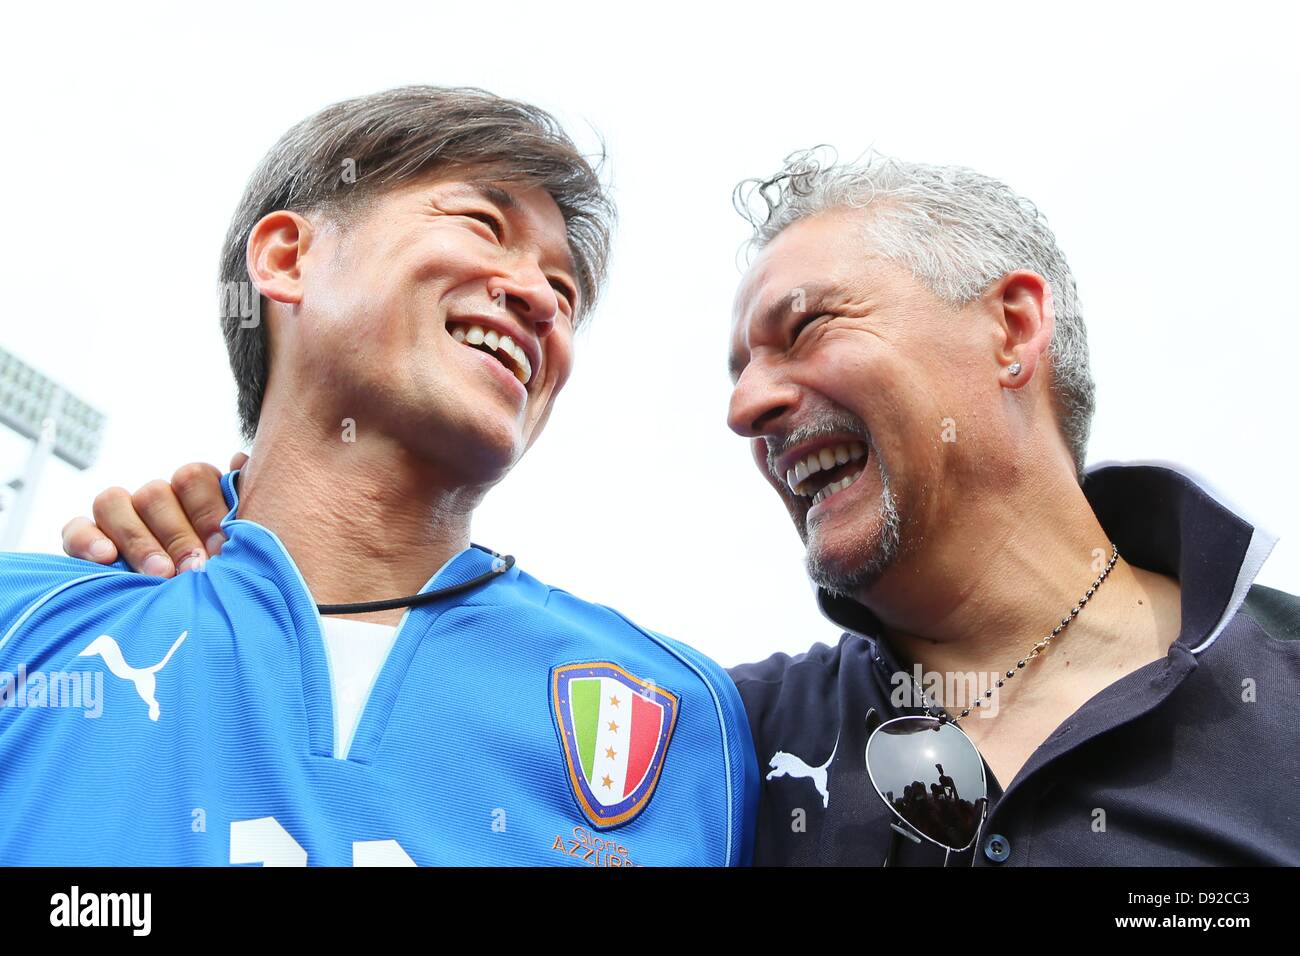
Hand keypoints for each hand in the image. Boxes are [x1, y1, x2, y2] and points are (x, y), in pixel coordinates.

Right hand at [62, 452, 248, 575]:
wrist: (190, 614)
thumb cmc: (226, 574)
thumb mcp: (242, 544)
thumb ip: (243, 503)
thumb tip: (241, 460)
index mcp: (194, 492)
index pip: (193, 478)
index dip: (208, 510)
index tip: (222, 545)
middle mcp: (156, 500)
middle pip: (155, 494)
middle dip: (177, 535)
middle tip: (194, 569)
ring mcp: (119, 517)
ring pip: (114, 503)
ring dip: (139, 541)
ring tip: (160, 574)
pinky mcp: (85, 540)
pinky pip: (76, 528)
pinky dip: (87, 540)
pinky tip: (106, 559)